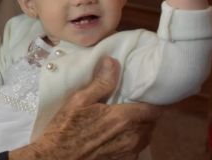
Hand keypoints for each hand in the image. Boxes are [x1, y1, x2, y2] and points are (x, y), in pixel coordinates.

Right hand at [9, 57, 160, 159]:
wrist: (56, 158)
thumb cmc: (66, 128)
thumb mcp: (79, 101)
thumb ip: (101, 82)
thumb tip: (113, 62)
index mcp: (125, 119)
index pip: (154, 107)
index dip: (151, 98)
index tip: (142, 90)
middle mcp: (133, 138)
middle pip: (151, 121)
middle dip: (144, 110)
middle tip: (130, 101)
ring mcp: (130, 153)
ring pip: (145, 135)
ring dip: (139, 125)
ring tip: (123, 117)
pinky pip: (136, 147)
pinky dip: (131, 138)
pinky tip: (115, 134)